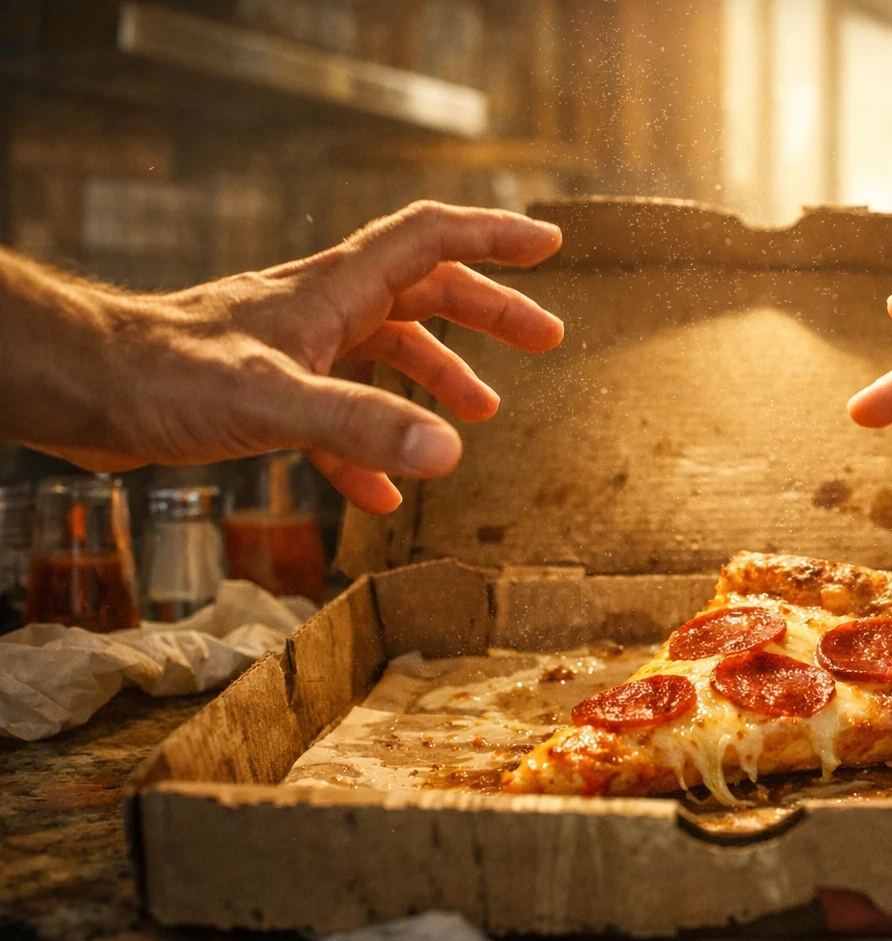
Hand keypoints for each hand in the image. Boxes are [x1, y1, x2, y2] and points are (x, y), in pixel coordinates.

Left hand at [16, 200, 562, 513]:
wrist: (84, 392)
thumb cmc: (163, 379)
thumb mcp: (273, 403)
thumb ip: (363, 426)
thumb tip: (452, 453)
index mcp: (334, 291)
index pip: (431, 241)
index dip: (494, 237)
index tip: (549, 246)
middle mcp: (323, 308)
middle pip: (425, 292)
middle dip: (489, 312)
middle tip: (546, 339)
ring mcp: (297, 347)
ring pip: (388, 348)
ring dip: (440, 376)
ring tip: (481, 415)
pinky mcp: (268, 390)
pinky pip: (338, 412)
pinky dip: (370, 446)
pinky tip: (384, 495)